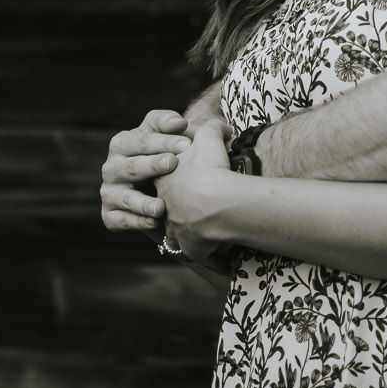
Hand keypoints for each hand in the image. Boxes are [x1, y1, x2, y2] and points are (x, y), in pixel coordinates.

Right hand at [99, 108, 193, 233]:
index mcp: (122, 143)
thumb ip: (169, 123)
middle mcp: (111, 167)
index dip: (163, 141)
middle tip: (173, 164)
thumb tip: (179, 123)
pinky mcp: (110, 216)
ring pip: (125, 197)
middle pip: (131, 166)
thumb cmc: (164, 154)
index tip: (187, 144)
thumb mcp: (165, 135)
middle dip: (152, 165)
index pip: (141, 140)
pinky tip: (154, 222)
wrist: (161, 189)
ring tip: (161, 206)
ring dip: (142, 202)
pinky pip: (122, 220)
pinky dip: (138, 222)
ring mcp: (109, 192)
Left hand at [153, 119, 235, 263]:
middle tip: (193, 206)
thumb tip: (221, 126)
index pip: (163, 179)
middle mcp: (167, 209)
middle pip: (168, 209)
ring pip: (180, 235)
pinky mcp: (193, 249)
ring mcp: (178, 231)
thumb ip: (211, 127)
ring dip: (191, 235)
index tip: (185, 177)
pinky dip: (214, 259)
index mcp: (165, 181)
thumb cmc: (210, 167)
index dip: (174, 177)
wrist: (217, 201)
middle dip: (177, 209)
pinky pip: (203, 257)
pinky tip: (223, 261)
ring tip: (206, 233)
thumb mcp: (209, 136)